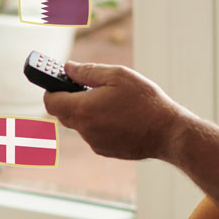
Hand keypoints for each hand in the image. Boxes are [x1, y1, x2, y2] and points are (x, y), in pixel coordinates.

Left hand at [42, 61, 194, 160]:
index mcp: (83, 109)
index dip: (52, 88)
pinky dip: (100, 123)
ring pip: (80, 124)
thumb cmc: (145, 101)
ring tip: (112, 100)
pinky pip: (94, 134)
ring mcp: (94, 142)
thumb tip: (67, 68)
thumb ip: (87, 71)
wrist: (168, 132)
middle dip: (70, 98)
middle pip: (63, 113)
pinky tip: (121, 116)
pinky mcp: (106, 150)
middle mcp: (85, 129)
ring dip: (88, 111)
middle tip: (87, 86)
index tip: (61, 79)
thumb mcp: (118, 76)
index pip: (50, 101)